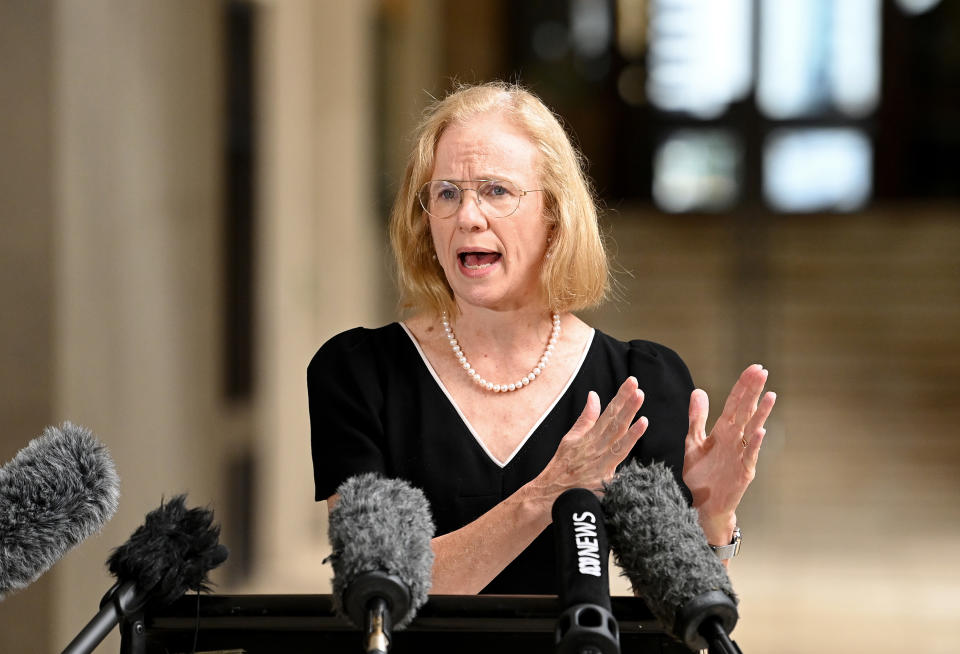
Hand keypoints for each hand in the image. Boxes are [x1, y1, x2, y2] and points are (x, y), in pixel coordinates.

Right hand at [533, 377, 647, 500]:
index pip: (608, 413)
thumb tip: (594, 395)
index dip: (621, 397)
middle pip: (614, 426)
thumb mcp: (570, 438)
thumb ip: (586, 418)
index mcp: (588, 437)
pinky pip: (616, 469)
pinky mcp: (602, 483)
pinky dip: (627, 456)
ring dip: (631, 430)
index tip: (632, 382)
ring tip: (643, 416)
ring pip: (617, 445)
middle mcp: (594, 448)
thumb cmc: (561, 466)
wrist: (547, 495)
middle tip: (638, 391)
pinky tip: (639, 447)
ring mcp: (599, 466)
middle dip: (627, 407)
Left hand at [682, 364, 775, 542]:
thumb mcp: (693, 442)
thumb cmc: (700, 475)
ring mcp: (741, 455)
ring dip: (761, 413)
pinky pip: (749, 455)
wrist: (702, 505)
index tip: (754, 368)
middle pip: (745, 411)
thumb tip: (698, 391)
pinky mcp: (743, 472)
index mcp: (723, 432)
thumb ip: (697, 418)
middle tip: (762, 371)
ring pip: (752, 430)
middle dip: (753, 391)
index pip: (734, 403)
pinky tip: (761, 430)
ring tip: (770, 395)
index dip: (743, 386)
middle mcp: (734, 440)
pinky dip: (755, 443)